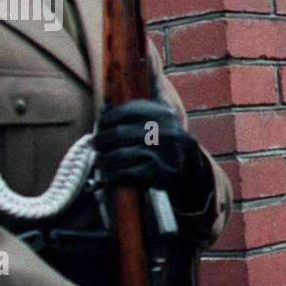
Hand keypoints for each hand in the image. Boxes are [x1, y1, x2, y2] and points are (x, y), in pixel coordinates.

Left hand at [93, 98, 211, 208]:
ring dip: (104, 160)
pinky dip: (114, 174)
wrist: (190, 165)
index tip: (99, 127)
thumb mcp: (157, 119)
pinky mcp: (159, 171)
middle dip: (101, 141)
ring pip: (120, 155)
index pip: (122, 113)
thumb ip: (133, 113)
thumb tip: (103, 110)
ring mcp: (160, 152)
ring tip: (99, 161)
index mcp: (158, 113)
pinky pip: (128, 173)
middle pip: (118, 134)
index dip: (105, 121)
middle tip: (95, 145)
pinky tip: (110, 174)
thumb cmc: (164, 140)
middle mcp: (161, 130)